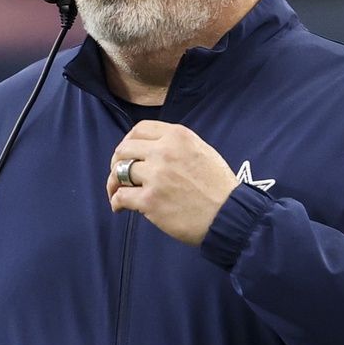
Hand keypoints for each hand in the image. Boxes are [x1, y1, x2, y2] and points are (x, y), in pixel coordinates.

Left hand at [106, 121, 238, 245]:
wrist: (229, 215)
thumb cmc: (219, 187)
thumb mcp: (202, 151)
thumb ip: (177, 146)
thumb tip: (152, 151)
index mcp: (177, 136)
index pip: (140, 129)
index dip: (129, 141)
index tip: (128, 153)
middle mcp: (163, 151)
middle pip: (124, 149)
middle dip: (117, 162)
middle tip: (120, 175)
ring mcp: (155, 176)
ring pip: (119, 172)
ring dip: (114, 183)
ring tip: (117, 192)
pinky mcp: (150, 200)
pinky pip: (121, 196)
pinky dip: (116, 202)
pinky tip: (120, 208)